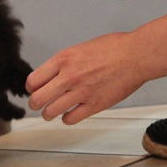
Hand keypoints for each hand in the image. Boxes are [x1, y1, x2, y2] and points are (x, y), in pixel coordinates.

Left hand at [25, 31, 147, 123]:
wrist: (136, 55)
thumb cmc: (113, 48)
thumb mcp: (79, 48)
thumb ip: (63, 63)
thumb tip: (51, 76)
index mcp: (63, 59)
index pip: (33, 80)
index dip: (31, 88)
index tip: (33, 90)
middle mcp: (69, 76)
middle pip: (37, 99)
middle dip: (35, 104)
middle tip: (37, 104)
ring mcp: (81, 92)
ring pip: (51, 112)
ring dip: (48, 114)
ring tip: (50, 112)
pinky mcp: (94, 105)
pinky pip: (71, 119)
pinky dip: (67, 119)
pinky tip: (70, 114)